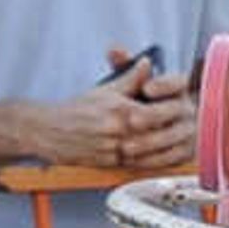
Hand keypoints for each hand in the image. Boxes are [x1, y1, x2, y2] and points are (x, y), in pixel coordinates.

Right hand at [34, 60, 195, 173]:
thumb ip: (131, 78)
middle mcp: (118, 132)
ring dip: (163, 148)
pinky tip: (157, 154)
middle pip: (157, 134)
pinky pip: (135, 164)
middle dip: (171, 131)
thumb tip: (148, 63)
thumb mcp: (105, 88)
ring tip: (173, 141)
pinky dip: (149, 160)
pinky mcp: (108, 163)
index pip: (157, 112)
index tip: (180, 108)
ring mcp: (113, 150)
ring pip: (149, 152)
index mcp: (120, 111)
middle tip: (182, 126)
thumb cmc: (75, 108)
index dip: (171, 111)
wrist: (46, 129)